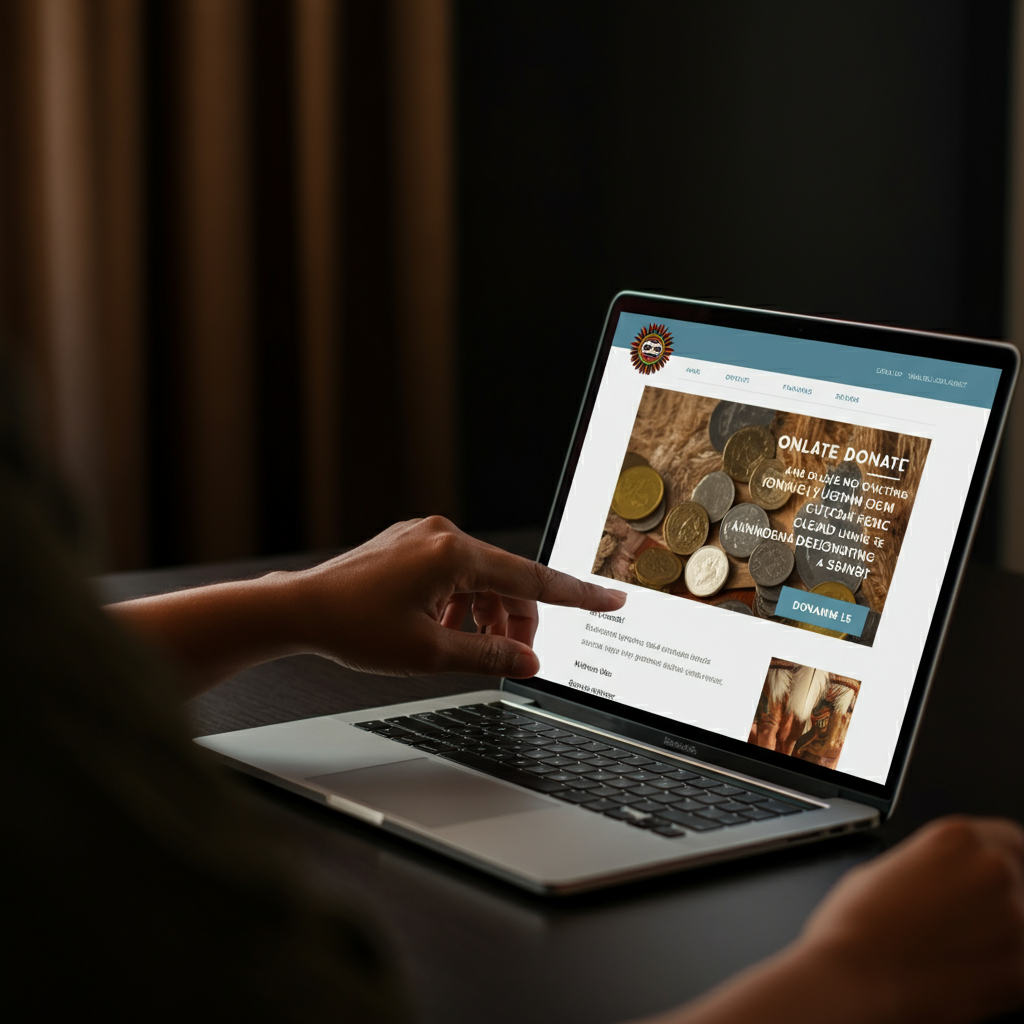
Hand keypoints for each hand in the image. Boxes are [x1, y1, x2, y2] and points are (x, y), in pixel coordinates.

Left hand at [288, 516, 625, 677]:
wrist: (300, 609)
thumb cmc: (354, 628)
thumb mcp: (429, 652)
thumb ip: (488, 653)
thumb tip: (530, 660)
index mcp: (453, 555)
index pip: (531, 579)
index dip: (576, 596)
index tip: (611, 599)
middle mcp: (443, 535)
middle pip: (505, 579)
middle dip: (515, 619)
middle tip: (513, 656)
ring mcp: (425, 536)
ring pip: (480, 577)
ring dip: (485, 613)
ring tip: (468, 645)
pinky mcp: (412, 543)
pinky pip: (454, 571)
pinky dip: (461, 600)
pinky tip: (446, 626)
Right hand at [795, 815, 1023, 1023]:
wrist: (855, 977)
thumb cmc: (856, 924)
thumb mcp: (889, 867)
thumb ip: (934, 866)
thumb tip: (946, 879)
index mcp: (957, 837)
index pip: (1011, 840)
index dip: (1003, 862)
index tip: (996, 879)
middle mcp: (992, 870)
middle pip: (1021, 880)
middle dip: (998, 901)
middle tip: (966, 921)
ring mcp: (1013, 920)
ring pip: (1023, 924)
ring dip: (1000, 935)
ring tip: (958, 950)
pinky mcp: (1022, 971)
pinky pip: (1023, 965)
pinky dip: (1002, 971)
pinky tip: (965, 972)